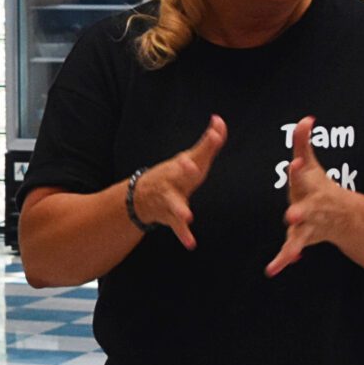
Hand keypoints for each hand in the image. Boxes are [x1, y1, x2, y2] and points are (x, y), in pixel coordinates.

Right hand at [131, 117, 226, 249]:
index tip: (215, 133)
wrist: (142, 197)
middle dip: (185, 170)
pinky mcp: (170, 216)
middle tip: (190, 166)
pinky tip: (191, 243)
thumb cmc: (175, 175)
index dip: (207, 143)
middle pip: (180, 174)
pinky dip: (183, 235)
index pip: (197, 152)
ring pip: (175, 203)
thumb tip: (220, 120)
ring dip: (181, 209)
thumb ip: (208, 143)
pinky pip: (177, 227)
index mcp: (184, 165)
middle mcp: (174, 180)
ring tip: (188, 216)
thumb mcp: (191, 158)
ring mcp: (170, 198)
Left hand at [267, 116, 349, 276]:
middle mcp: (310, 207)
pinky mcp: (301, 240)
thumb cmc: (317, 186)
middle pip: (305, 209)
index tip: (294, 162)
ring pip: (300, 235)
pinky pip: (290, 251)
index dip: (298, 169)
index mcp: (309, 186)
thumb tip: (305, 118)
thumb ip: (303, 142)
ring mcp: (307, 226)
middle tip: (292, 214)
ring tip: (288, 252)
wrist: (339, 216)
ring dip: (293, 242)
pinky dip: (282, 261)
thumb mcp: (310, 164)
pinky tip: (272, 270)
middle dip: (299, 211)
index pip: (302, 175)